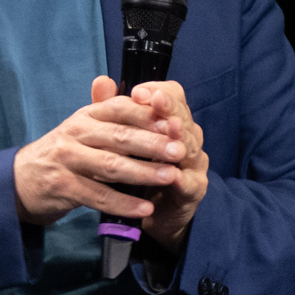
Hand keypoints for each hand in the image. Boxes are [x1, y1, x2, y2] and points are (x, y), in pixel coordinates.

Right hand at [13, 77, 203, 241]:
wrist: (22, 179)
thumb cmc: (66, 151)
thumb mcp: (84, 126)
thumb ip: (108, 109)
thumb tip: (127, 84)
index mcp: (86, 116)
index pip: (119, 109)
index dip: (148, 115)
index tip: (175, 123)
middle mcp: (74, 133)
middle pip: (119, 137)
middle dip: (152, 143)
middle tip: (181, 151)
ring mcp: (66, 160)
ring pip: (110, 166)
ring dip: (143, 172)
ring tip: (171, 176)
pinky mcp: (62, 186)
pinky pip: (98, 196)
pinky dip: (123, 203)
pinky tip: (145, 208)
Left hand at [129, 79, 211, 245]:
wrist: (150, 214)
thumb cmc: (136, 173)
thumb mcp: (122, 140)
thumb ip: (114, 111)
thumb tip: (101, 80)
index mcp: (172, 123)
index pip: (173, 98)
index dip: (159, 92)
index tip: (139, 91)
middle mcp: (187, 140)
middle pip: (184, 119)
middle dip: (170, 110)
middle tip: (157, 102)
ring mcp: (194, 165)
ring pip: (190, 148)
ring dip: (180, 140)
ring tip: (170, 131)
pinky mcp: (194, 191)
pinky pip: (189, 183)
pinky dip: (181, 179)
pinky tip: (173, 176)